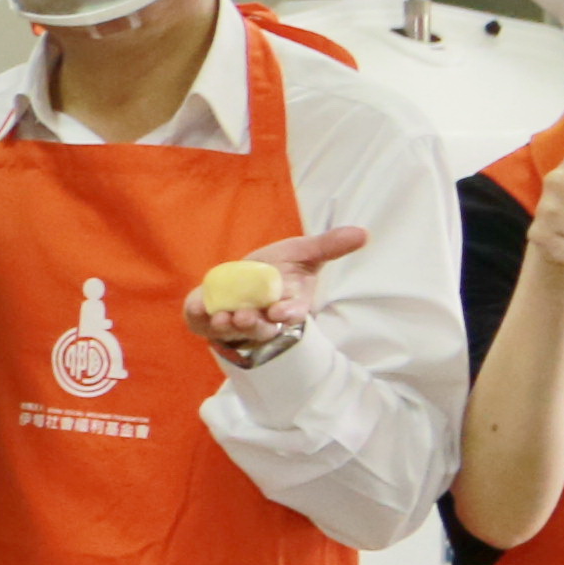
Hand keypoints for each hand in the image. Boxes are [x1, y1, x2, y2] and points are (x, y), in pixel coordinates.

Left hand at [193, 224, 365, 366]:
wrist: (240, 277)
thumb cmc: (277, 268)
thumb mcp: (303, 253)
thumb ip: (329, 246)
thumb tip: (364, 233)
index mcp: (288, 306)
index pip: (291, 315)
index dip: (287, 314)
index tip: (281, 312)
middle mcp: (263, 319)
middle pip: (261, 329)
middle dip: (254, 325)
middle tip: (245, 317)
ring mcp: (236, 323)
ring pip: (234, 331)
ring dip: (229, 325)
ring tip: (225, 317)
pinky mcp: (209, 320)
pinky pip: (203, 323)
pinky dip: (201, 317)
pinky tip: (199, 308)